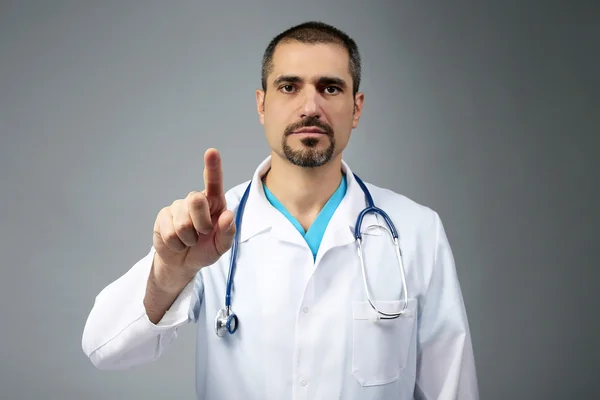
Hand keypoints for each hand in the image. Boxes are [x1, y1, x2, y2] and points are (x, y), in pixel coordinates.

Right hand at [152, 148, 235, 283]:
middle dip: (201, 224)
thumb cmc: (206, 249)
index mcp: (215, 202)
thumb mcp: (222, 245)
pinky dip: (177, 244)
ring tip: (190, 240)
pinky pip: (170, 233)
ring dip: (189, 239)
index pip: (214, 181)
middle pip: (196, 200)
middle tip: (203, 233)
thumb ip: (228, 232)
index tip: (211, 152)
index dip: (212, 166)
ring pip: (183, 223)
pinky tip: (178, 243)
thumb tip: (228, 216)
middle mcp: (196, 200)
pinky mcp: (163, 216)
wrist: (184, 262)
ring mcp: (178, 206)